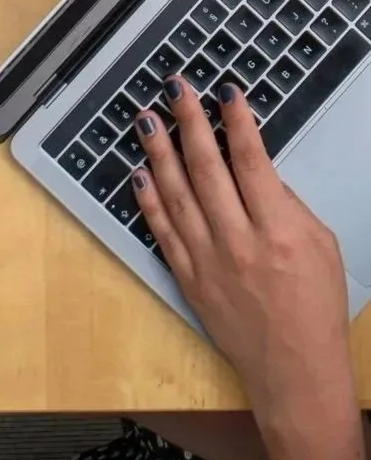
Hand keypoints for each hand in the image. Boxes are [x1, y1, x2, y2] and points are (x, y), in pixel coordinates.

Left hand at [133, 80, 354, 422]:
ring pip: (175, 193)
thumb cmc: (315, 307)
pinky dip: (147, 199)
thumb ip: (287, 203)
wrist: (294, 371)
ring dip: (158, 151)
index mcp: (278, 231)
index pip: (252, 162)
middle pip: (207, 169)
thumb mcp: (321, 246)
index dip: (236, 121)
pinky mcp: (186, 277)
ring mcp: (207, 260)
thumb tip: (255, 166)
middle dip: (189, 122)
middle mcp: (238, 242)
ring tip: (146, 118)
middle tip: (174, 89)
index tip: (224, 91)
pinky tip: (138, 171)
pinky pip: (161, 229)